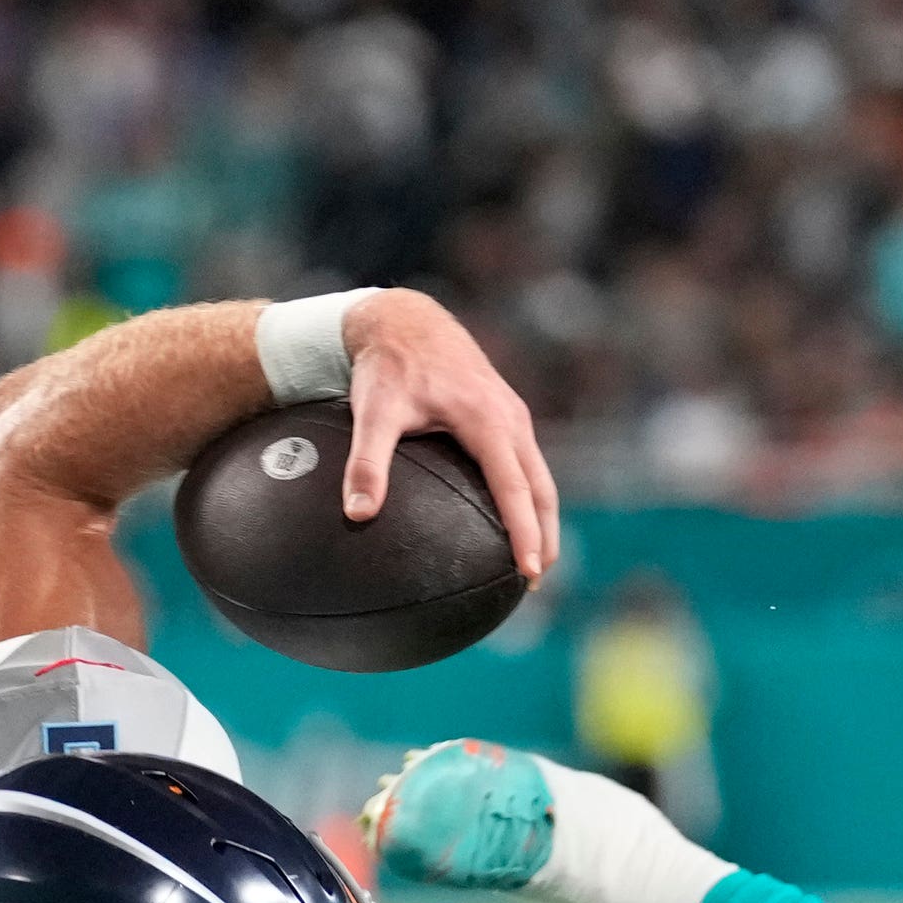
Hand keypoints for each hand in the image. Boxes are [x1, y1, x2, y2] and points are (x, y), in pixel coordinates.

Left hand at [341, 286, 558, 584]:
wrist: (403, 321)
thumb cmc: (387, 367)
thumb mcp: (371, 413)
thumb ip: (366, 463)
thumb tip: (356, 514)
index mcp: (487, 420)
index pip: (515, 488)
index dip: (525, 532)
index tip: (529, 571)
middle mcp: (510, 417)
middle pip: (541, 488)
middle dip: (545, 535)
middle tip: (535, 581)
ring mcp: (512, 414)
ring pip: (539, 476)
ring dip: (541, 517)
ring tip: (533, 560)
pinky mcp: (504, 413)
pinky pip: (525, 461)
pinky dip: (528, 494)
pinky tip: (509, 518)